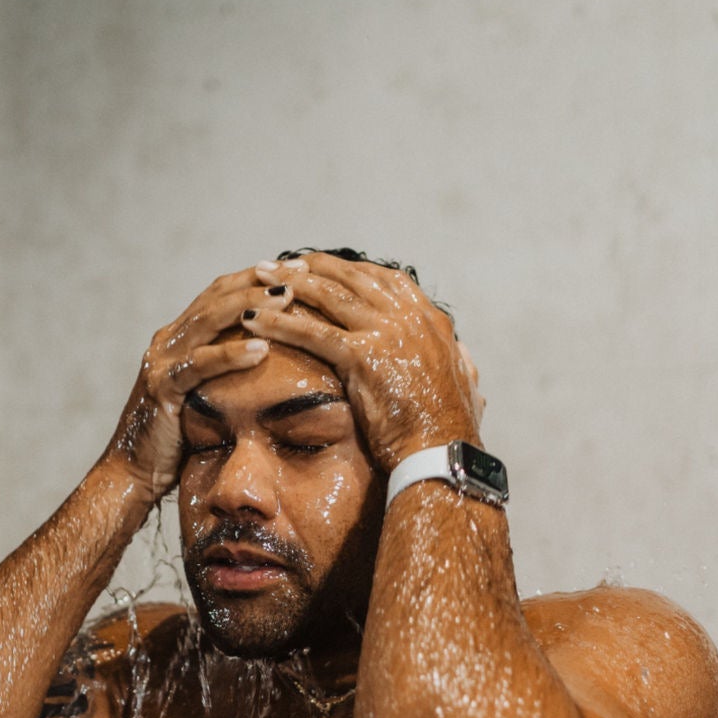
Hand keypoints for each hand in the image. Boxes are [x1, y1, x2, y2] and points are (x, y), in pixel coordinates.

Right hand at [103, 268, 285, 496]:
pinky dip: (231, 353)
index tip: (299, 269)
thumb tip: (278, 360)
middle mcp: (168, 340)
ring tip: (287, 299)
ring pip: (209, 320)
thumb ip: (230, 372)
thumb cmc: (179, 440)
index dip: (259, 277)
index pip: (222, 293)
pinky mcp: (161, 386)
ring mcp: (161, 360)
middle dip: (261, 281)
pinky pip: (200, 364)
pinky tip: (262, 348)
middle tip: (300, 273)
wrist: (133, 473)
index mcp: (180, 336)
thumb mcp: (209, 395)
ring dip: (251, 306)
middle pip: (218, 296)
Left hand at [244, 253, 483, 471]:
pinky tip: (253, 320)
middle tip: (275, 265)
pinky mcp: (363, 355)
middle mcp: (408, 316)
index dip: (344, 269)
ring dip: (286, 284)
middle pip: (349, 278)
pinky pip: (312, 331)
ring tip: (256, 279)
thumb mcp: (463, 383)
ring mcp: (386, 331)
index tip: (316, 266)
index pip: (381, 278)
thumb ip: (460, 362)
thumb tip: (464, 356)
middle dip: (308, 267)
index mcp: (429, 319)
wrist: (443, 452)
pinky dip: (279, 323)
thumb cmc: (448, 429)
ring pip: (327, 296)